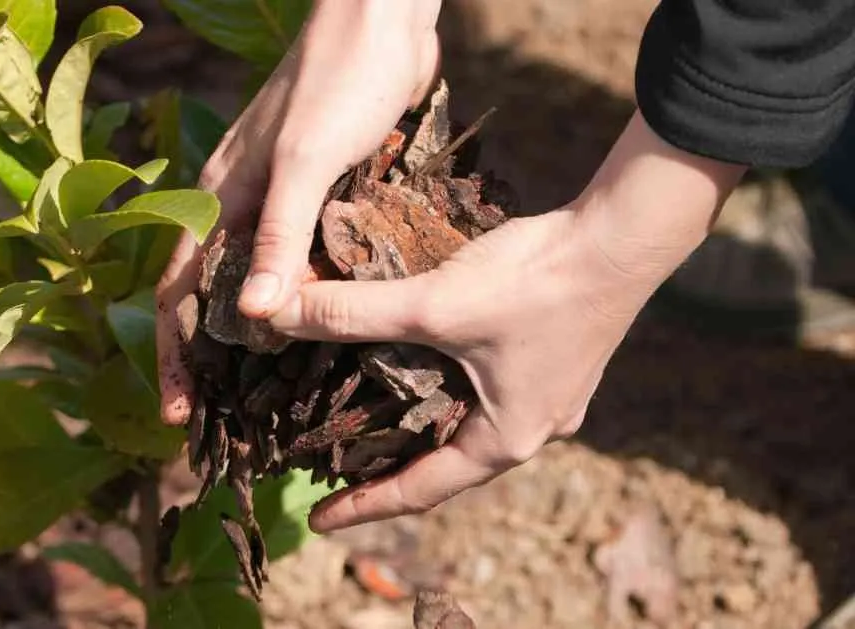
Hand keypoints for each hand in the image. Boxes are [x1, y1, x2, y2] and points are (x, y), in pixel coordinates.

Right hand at [155, 0, 441, 423]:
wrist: (384, 22)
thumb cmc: (337, 82)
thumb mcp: (302, 162)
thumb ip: (276, 235)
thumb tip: (252, 318)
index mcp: (220, 197)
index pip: (180, 292)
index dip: (175, 356)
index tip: (180, 414)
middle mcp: (246, 206)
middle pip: (218, 296)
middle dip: (217, 359)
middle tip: (232, 419)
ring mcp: (287, 203)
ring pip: (266, 282)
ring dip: (268, 333)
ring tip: (281, 392)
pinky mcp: (326, 198)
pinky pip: (308, 261)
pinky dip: (312, 297)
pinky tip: (333, 328)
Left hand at [269, 210, 635, 531]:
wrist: (621, 238)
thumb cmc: (537, 283)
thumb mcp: (435, 305)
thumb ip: (354, 313)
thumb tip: (276, 313)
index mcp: (506, 439)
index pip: (421, 491)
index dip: (365, 506)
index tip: (319, 519)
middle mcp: (530, 428)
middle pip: (445, 464)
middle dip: (390, 469)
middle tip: (336, 469)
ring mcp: (546, 396)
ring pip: (465, 424)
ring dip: (418, 425)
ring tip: (369, 420)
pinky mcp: (549, 360)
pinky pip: (484, 390)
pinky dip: (443, 387)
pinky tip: (419, 364)